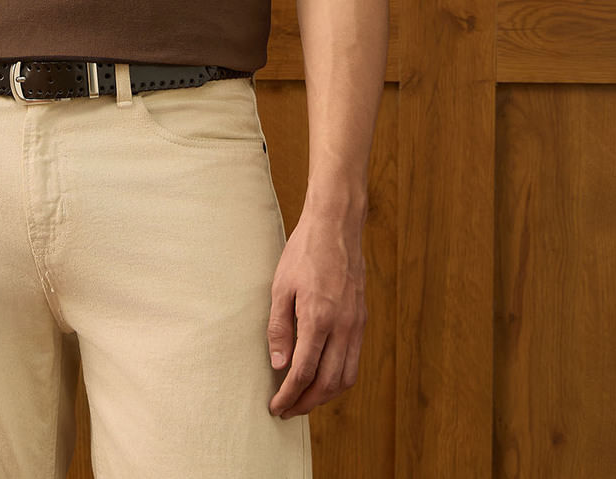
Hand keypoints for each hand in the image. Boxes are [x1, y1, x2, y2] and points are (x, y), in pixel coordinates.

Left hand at [266, 207, 367, 417]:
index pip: (304, 372)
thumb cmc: (303, 253)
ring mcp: (355, 324)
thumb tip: (279, 365)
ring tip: (304, 400)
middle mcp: (342, 327)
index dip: (289, 395)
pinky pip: (354, 360)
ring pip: (346, 377)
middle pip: (328, 384)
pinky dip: (339, 378)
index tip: (276, 407)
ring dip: (325, 396)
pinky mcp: (361, 320)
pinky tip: (323, 377)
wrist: (335, 226)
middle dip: (306, 403)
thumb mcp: (280, 286)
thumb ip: (279, 328)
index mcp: (318, 318)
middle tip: (287, 410)